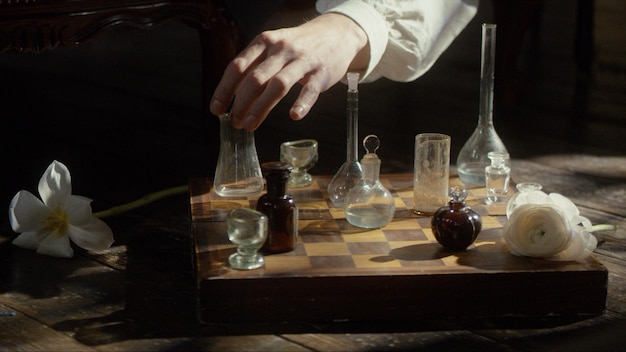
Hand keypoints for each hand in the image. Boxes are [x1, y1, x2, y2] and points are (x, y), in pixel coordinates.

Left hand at [209, 13, 368, 129]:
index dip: (224, 90)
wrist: (336, 33)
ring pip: (278, 85)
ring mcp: (302, 61)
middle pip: (255, 79)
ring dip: (261, 108)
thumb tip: (231, 93)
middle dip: (241, 104)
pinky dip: (301, 104)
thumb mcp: (274, 47)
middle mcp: (280, 50)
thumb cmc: (300, 46)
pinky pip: (310, 90)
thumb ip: (255, 65)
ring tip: (250, 125)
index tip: (216, 109)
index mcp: (264, 43)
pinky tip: (294, 116)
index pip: (237, 67)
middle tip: (235, 122)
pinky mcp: (321, 73)